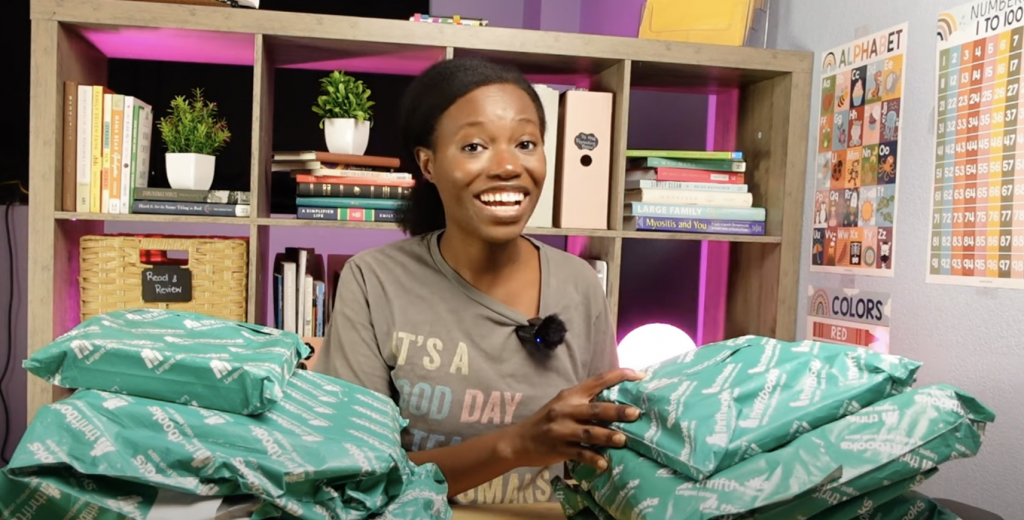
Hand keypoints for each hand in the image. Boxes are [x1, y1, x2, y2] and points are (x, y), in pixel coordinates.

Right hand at [501, 368, 645, 471]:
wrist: (519, 441)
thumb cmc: (547, 421)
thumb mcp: (563, 405)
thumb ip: (585, 401)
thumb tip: (617, 400)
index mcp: (570, 395)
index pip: (597, 381)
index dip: (618, 376)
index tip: (639, 375)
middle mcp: (566, 410)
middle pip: (596, 409)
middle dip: (617, 411)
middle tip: (636, 413)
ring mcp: (562, 430)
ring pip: (589, 432)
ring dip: (607, 436)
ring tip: (623, 440)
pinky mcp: (559, 449)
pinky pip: (579, 454)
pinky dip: (593, 459)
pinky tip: (604, 464)